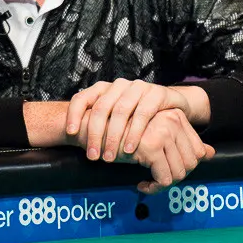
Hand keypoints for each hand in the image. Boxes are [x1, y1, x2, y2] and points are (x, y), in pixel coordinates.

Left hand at [66, 79, 192, 161]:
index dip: (74, 114)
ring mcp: (138, 87)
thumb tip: (74, 139)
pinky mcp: (157, 94)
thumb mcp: (115, 117)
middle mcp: (119, 85)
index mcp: (104, 89)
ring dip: (114, 137)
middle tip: (93, 156)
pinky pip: (143, 113)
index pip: (82, 98)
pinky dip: (135, 133)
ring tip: (110, 157)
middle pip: (101, 107)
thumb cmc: (137, 114)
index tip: (71, 133)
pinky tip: (130, 149)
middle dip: (95, 134)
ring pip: (121, 111)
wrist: (172, 104)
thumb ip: (99, 123)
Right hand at [126, 109, 214, 194]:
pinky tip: (142, 185)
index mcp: (177, 115)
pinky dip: (155, 188)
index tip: (166, 171)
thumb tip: (211, 153)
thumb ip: (184, 143)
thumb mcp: (157, 137)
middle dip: (175, 177)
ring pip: (179, 173)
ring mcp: (163, 131)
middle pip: (191, 163)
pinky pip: (164, 179)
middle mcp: (173, 120)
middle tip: (157, 180)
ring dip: (164, 184)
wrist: (95, 132)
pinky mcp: (152, 146)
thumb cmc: (125, 135)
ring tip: (149, 183)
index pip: (198, 151)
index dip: (184, 167)